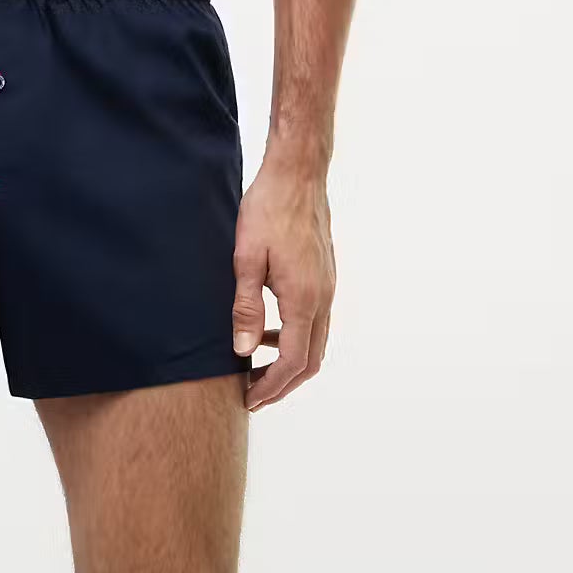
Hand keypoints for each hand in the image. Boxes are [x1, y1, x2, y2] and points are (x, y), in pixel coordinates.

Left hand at [231, 159, 335, 411]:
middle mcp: (323, 298)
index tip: (249, 399)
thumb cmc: (269, 209)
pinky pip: (315, 320)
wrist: (298, 173)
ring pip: (315, 341)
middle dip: (282, 384)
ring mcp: (327, 286)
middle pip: (310, 360)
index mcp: (305, 299)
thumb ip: (246, 307)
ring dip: (289, 360)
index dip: (271, 387)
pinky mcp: (324, 275)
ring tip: (257, 364)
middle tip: (253, 394)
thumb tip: (244, 350)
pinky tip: (270, 328)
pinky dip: (295, 336)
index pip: (293, 362)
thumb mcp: (246, 258)